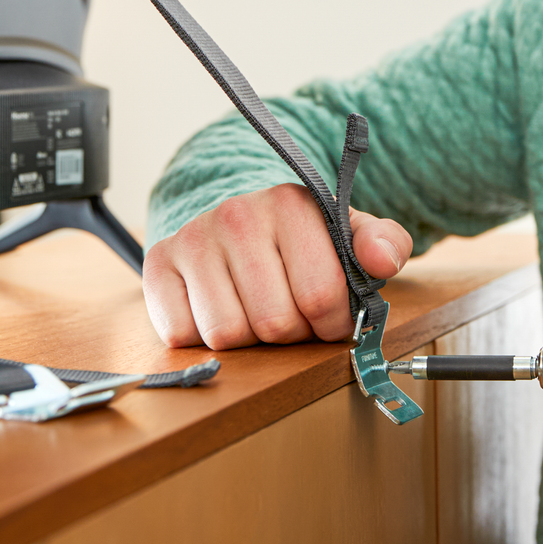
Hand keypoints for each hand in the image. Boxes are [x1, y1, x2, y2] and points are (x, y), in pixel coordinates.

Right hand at [143, 182, 412, 348]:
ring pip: (227, 335)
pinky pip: (182, 334)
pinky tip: (222, 308)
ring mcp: (194, 238)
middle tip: (294, 315)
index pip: (322, 295)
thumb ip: (384, 243)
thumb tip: (383, 260)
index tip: (332, 316)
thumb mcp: (348, 234)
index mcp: (291, 204)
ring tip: (258, 310)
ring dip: (249, 340)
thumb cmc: (301, 237)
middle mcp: (237, 215)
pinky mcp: (159, 264)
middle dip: (292, 334)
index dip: (333, 322)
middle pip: (274, 322)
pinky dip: (204, 338)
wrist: (236, 216)